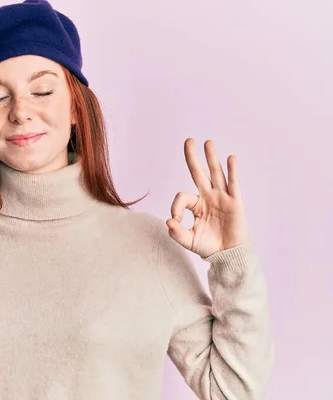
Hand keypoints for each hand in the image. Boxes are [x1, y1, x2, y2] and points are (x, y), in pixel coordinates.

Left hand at [166, 138, 250, 257]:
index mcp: (196, 205)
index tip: (176, 220)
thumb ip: (176, 233)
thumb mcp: (188, 240)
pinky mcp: (235, 202)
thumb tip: (169, 221)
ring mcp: (222, 198)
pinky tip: (230, 158)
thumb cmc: (209, 246)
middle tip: (189, 140)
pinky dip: (232, 171)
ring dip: (212, 157)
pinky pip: (233, 184)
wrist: (228, 255)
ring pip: (216, 174)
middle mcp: (208, 197)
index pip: (182, 197)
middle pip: (199, 173)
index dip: (176, 207)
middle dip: (193, 157)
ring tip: (208, 142)